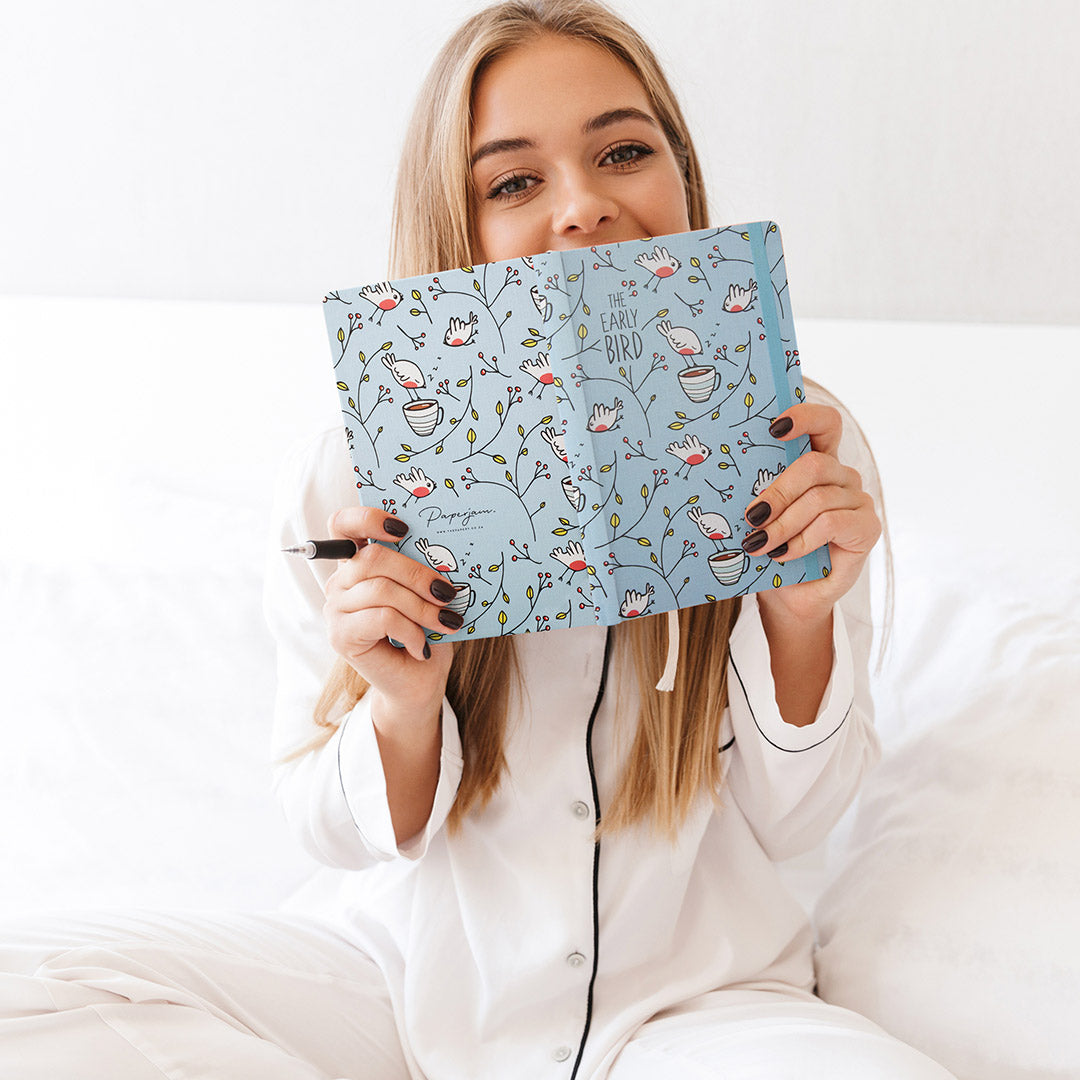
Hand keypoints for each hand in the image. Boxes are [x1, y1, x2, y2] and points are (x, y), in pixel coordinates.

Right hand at [323, 507, 457, 710]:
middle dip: (418, 574)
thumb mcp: (425, 594)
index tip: (403, 528)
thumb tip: (443, 550)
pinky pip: (382, 618)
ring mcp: (335, 609)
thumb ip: (421, 568)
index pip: (343, 524)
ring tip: (446, 622)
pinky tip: (422, 646)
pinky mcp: (341, 635)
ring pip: (381, 590)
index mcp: (357, 564)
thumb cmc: (423, 632)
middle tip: (447, 593)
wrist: (417, 682)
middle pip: (373, 558)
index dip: (367, 518)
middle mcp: (339, 582)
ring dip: (421, 607)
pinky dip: (411, 631)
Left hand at [743, 404, 880, 624]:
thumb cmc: (772, 549)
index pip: (824, 423)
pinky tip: (784, 554)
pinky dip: (802, 540)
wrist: (791, 596)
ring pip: (818, 499)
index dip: (804, 416)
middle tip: (751, 516)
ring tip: (758, 544)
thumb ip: (759, 490)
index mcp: (817, 462)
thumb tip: (725, 473)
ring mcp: (857, 500)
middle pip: (814, 465)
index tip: (773, 427)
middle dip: (778, 491)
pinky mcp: (867, 527)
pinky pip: (831, 523)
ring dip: (782, 524)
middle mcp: (842, 476)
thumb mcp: (761, 515)